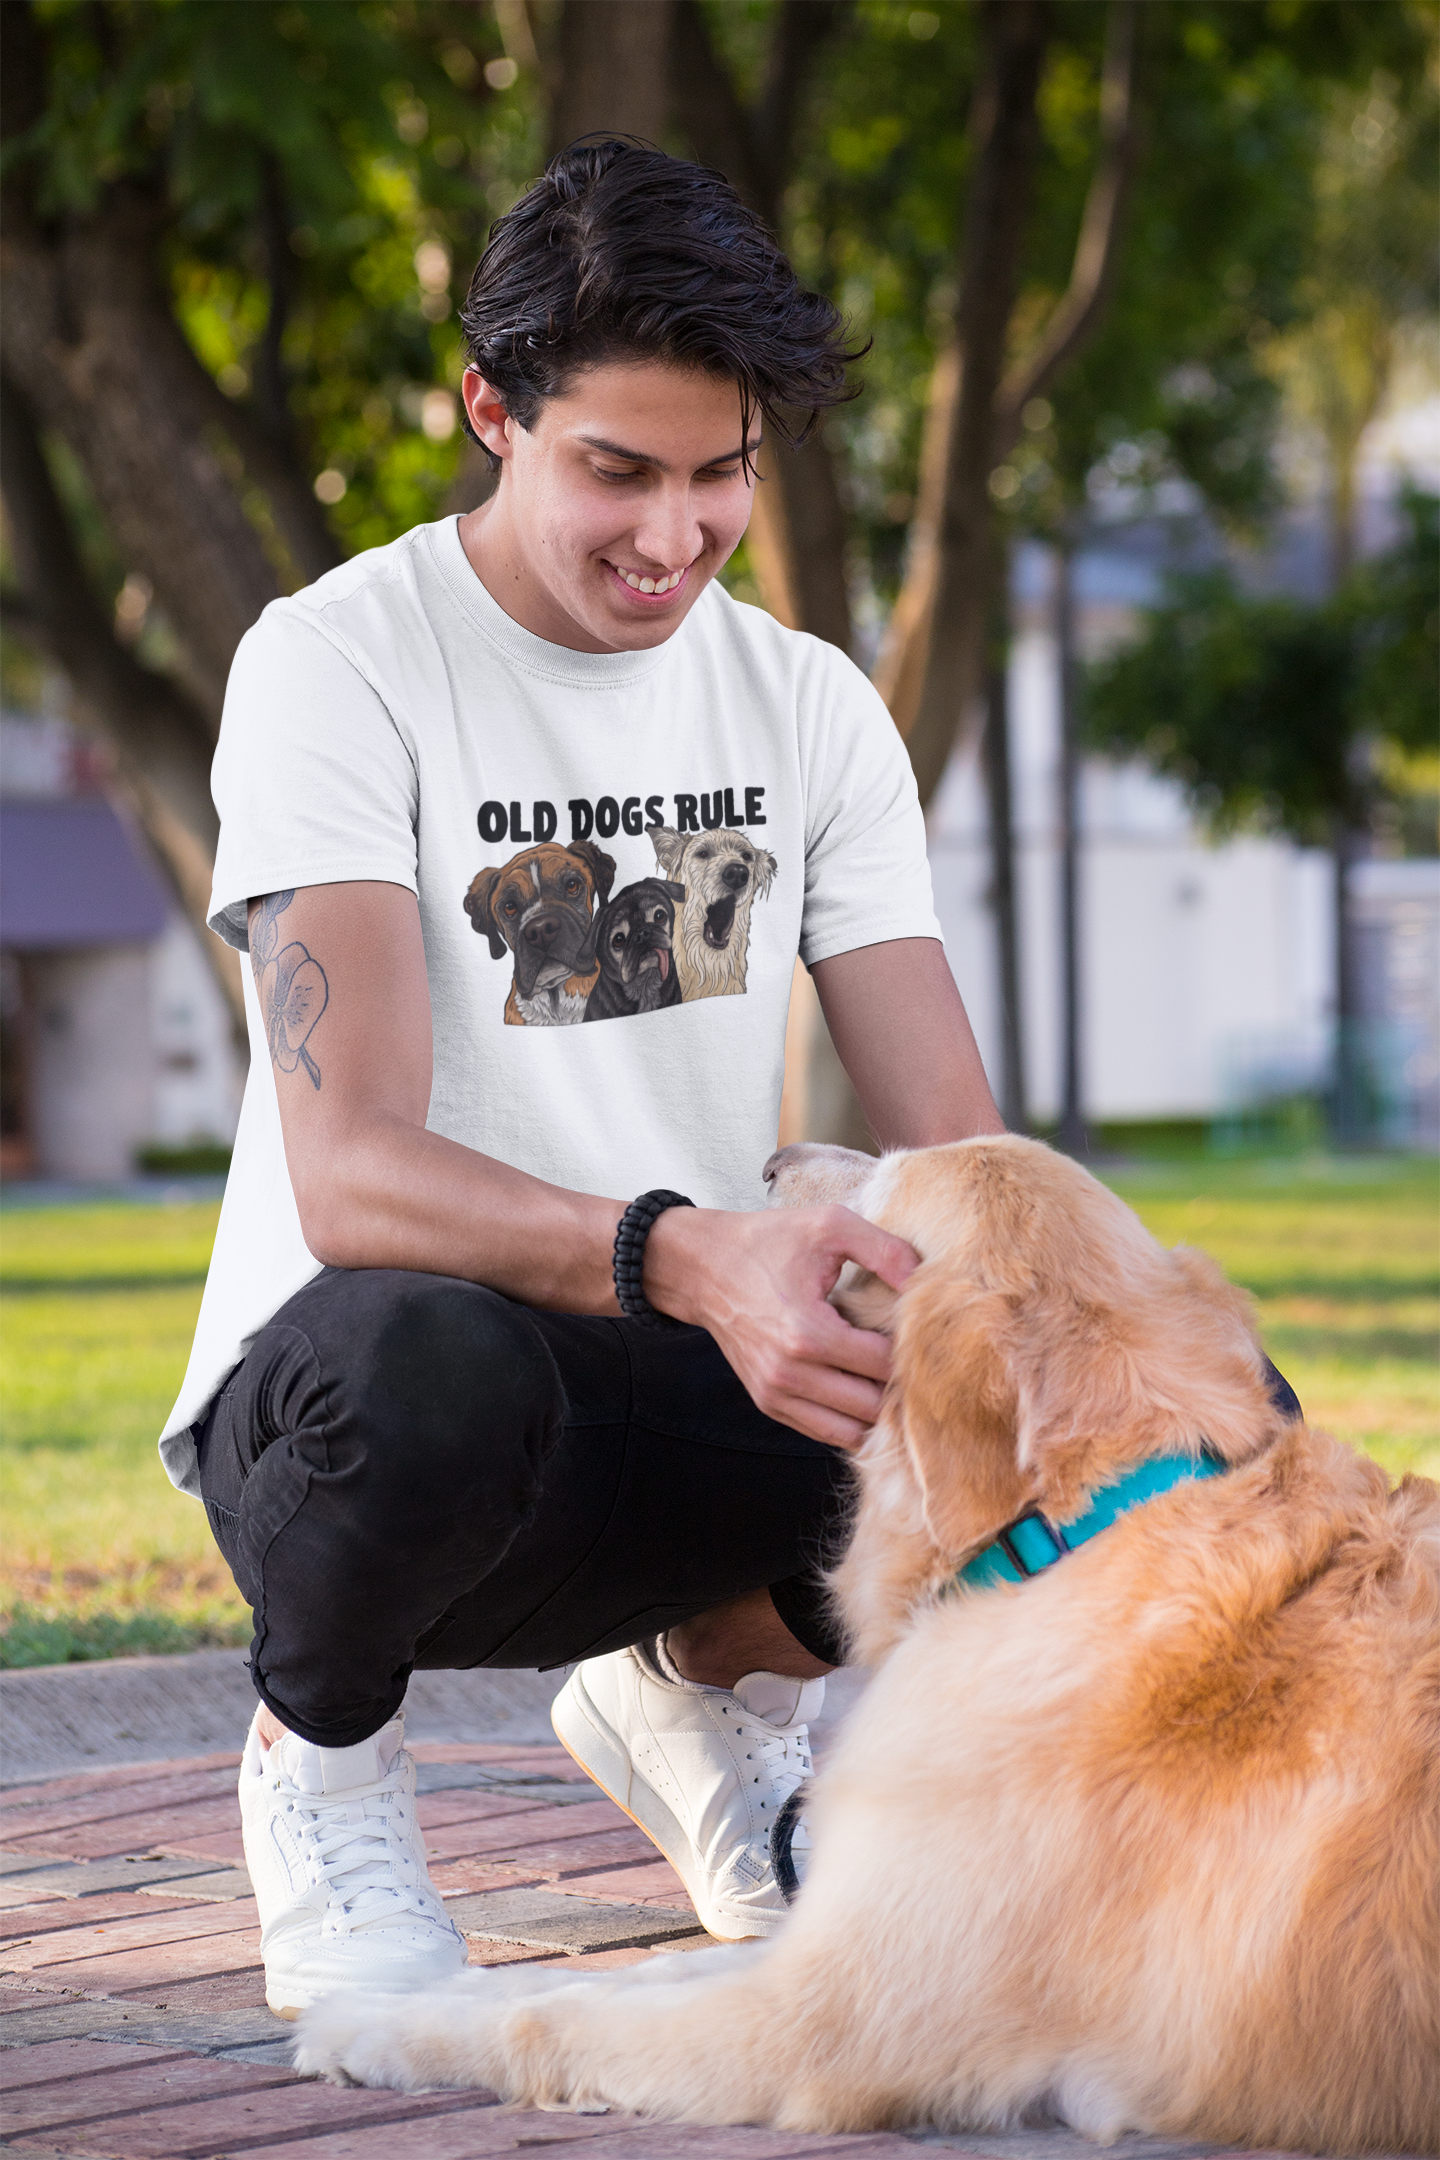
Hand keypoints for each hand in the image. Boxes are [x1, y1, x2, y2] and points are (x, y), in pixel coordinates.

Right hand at [643, 1205, 917, 1449]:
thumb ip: (887, 1251)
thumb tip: (929, 1284)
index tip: (923, 1331)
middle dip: (901, 1387)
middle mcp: (789, 1374)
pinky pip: (825, 1433)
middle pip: (873, 1407)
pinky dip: (851, 1421)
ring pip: (852, 1432)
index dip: (914, 1350)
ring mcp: (775, 1395)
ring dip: (878, 1412)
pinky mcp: (769, 1403)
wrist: (703, 1266)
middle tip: (917, 1359)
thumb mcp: (830, 1226)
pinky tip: (864, 1389)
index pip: (884, 1365)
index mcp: (807, 1333)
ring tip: (892, 1377)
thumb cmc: (768, 1241)